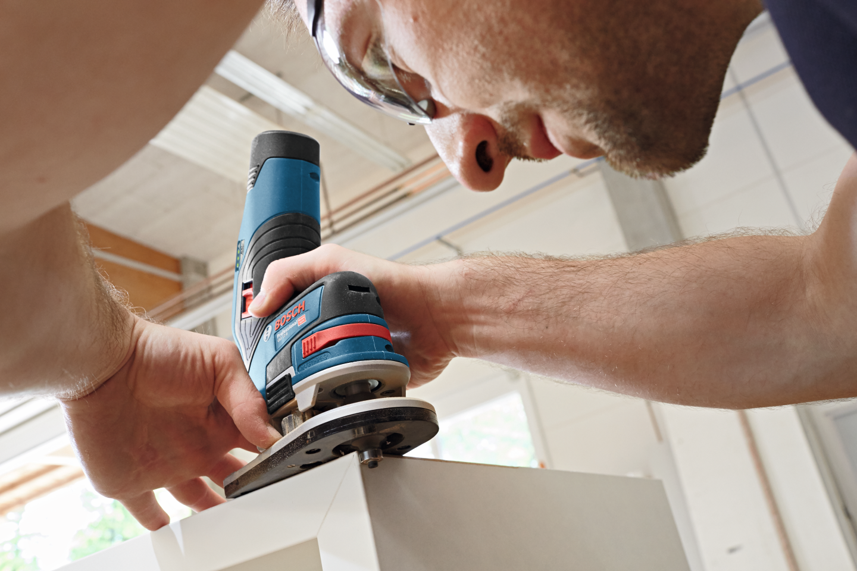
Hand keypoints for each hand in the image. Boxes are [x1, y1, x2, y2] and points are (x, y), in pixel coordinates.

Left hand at [60, 316, 280, 529]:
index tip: (288, 469)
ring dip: (215, 511)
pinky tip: (172, 531)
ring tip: (233, 522)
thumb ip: (248, 398)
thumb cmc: (157, 352)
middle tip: (265, 499)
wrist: (102, 364)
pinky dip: (160, 524)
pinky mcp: (132, 481)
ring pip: (197, 499)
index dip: (273, 456)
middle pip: (232, 476)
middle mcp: (197, 443)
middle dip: (249, 489)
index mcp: (220, 418)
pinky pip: (147, 511)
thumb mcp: (219, 361)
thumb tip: (270, 434)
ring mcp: (166, 464)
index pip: (256, 443)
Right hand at [248, 244, 457, 387]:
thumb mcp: (332, 261)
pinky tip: (329, 399)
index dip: (264, 341)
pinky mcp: (366, 383)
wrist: (436, 316)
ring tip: (300, 392)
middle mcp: (330, 333)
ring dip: (308, 389)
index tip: (255, 356)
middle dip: (284, 370)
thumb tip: (256, 306)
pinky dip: (337, 400)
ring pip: (314, 383)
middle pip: (291, 360)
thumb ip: (288, 273)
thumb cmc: (393, 284)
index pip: (279, 326)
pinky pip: (344, 397)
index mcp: (317, 307)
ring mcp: (347, 359)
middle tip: (276, 379)